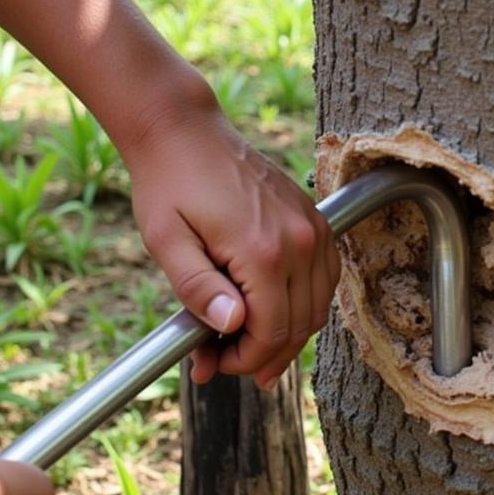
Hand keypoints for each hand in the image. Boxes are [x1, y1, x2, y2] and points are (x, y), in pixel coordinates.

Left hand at [124, 96, 340, 388]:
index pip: (272, 332)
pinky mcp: (312, 214)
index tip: (212, 362)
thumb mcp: (166, 242)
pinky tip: (277, 306)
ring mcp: (312, 223)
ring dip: (290, 332)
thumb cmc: (168, 185)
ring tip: (250, 343)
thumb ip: (198, 289)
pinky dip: (307, 299)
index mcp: (262, 250)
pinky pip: (327, 272)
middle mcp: (299, 238)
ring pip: (320, 303)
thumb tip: (232, 326)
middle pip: (301, 323)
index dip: (244, 360)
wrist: (185, 132)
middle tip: (225, 361)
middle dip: (266, 354)